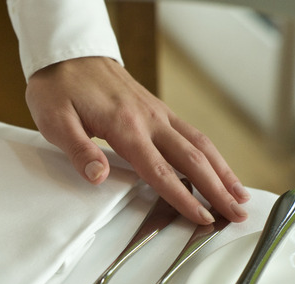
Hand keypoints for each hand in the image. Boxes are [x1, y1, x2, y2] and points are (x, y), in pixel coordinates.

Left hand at [25, 56, 249, 223]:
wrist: (67, 54)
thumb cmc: (59, 88)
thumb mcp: (55, 120)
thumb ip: (78, 149)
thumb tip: (98, 175)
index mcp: (125, 126)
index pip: (159, 171)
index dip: (183, 198)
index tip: (202, 217)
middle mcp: (149, 119)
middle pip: (192, 159)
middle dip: (218, 189)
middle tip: (238, 214)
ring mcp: (157, 113)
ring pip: (199, 144)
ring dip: (222, 171)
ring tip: (239, 195)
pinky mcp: (157, 110)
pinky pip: (191, 133)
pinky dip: (210, 154)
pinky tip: (218, 167)